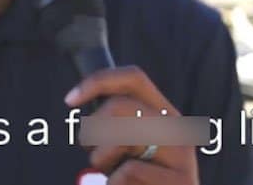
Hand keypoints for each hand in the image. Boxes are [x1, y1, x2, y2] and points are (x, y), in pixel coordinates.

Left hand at [64, 66, 198, 184]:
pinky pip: (128, 172)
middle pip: (119, 105)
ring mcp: (182, 155)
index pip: (133, 77)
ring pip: (120, 140)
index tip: (69, 100)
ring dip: (102, 161)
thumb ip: (116, 120)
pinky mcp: (182, 181)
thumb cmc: (136, 181)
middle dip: (93, 130)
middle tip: (90, 151)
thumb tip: (78, 97)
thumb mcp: (126, 143)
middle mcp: (176, 127)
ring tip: (113, 175)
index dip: (98, 81)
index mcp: (164, 111)